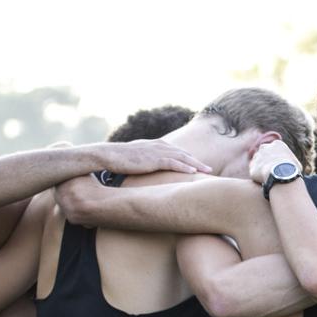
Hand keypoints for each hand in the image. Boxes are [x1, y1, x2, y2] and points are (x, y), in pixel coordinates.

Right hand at [95, 139, 211, 174]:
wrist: (106, 155)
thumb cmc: (118, 158)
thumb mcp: (135, 157)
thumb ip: (145, 160)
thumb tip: (148, 168)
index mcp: (154, 145)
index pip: (175, 151)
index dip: (188, 158)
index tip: (198, 164)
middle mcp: (157, 145)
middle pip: (182, 153)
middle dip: (196, 160)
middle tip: (209, 168)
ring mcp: (155, 151)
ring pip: (181, 157)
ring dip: (196, 164)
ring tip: (207, 171)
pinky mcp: (152, 159)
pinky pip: (172, 163)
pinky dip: (184, 166)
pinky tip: (193, 171)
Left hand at [249, 140, 299, 184]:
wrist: (281, 175)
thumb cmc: (292, 170)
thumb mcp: (296, 163)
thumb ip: (291, 161)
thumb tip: (292, 166)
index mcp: (277, 144)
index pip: (274, 148)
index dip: (276, 157)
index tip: (279, 164)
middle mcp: (265, 147)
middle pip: (263, 152)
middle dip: (266, 160)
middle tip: (271, 170)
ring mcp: (257, 156)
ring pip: (257, 162)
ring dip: (261, 168)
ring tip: (267, 177)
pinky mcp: (253, 167)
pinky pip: (254, 172)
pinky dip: (258, 176)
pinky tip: (263, 181)